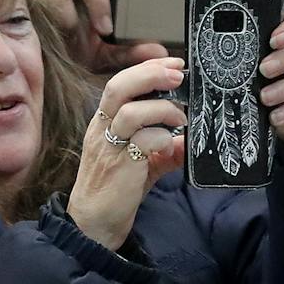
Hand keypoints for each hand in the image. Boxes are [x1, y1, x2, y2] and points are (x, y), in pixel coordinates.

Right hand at [68, 57, 186, 249]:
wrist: (94, 221)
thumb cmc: (116, 190)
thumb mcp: (143, 164)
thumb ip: (166, 149)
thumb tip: (189, 141)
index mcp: (104, 122)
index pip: (120, 83)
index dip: (147, 68)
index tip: (173, 62)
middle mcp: (102, 129)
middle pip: (118, 87)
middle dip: (151, 75)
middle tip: (179, 74)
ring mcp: (109, 147)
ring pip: (130, 112)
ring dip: (162, 109)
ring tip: (181, 118)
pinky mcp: (119, 166)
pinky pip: (142, 142)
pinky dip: (163, 138)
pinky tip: (172, 147)